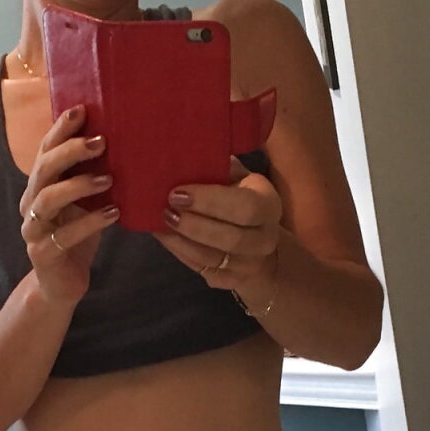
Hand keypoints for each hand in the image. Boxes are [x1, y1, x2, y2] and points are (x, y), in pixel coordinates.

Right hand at [20, 106, 119, 305]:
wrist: (62, 284)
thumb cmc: (77, 237)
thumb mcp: (86, 203)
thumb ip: (93, 177)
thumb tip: (123, 143)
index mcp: (39, 186)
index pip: (45, 151)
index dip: (60, 130)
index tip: (82, 110)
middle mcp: (30, 204)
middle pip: (43, 170)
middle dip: (70, 152)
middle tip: (101, 142)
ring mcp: (33, 230)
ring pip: (48, 200)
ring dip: (78, 186)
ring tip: (109, 179)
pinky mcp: (42, 254)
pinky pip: (64, 235)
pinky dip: (90, 223)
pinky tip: (114, 214)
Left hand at [152, 155, 281, 294]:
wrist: (257, 242)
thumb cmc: (239, 198)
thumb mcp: (237, 177)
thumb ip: (218, 166)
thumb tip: (184, 149)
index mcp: (269, 204)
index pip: (246, 207)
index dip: (210, 201)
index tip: (178, 192)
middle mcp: (265, 237)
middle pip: (232, 239)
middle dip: (194, 225)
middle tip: (166, 210)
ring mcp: (250, 264)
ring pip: (213, 258)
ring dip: (182, 241)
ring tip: (160, 222)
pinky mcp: (232, 281)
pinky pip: (203, 270)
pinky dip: (180, 253)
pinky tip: (165, 237)